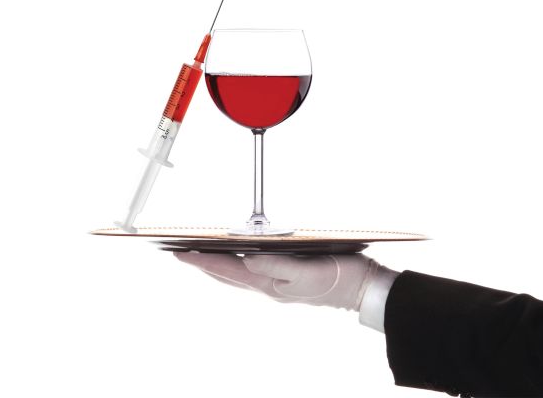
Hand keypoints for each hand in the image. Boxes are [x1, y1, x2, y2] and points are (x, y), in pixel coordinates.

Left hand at [174, 252, 389, 311]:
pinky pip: (251, 274)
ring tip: (200, 258)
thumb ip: (275, 267)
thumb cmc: (338, 279)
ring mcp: (276, 284)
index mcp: (269, 283)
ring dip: (216, 267)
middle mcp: (269, 286)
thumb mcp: (306, 272)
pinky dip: (235, 267)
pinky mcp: (287, 279)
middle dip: (203, 264)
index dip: (202, 261)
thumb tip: (246, 260)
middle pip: (226, 274)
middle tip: (182, 254)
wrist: (362, 289)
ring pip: (236, 275)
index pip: (228, 269)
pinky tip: (236, 262)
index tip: (181, 253)